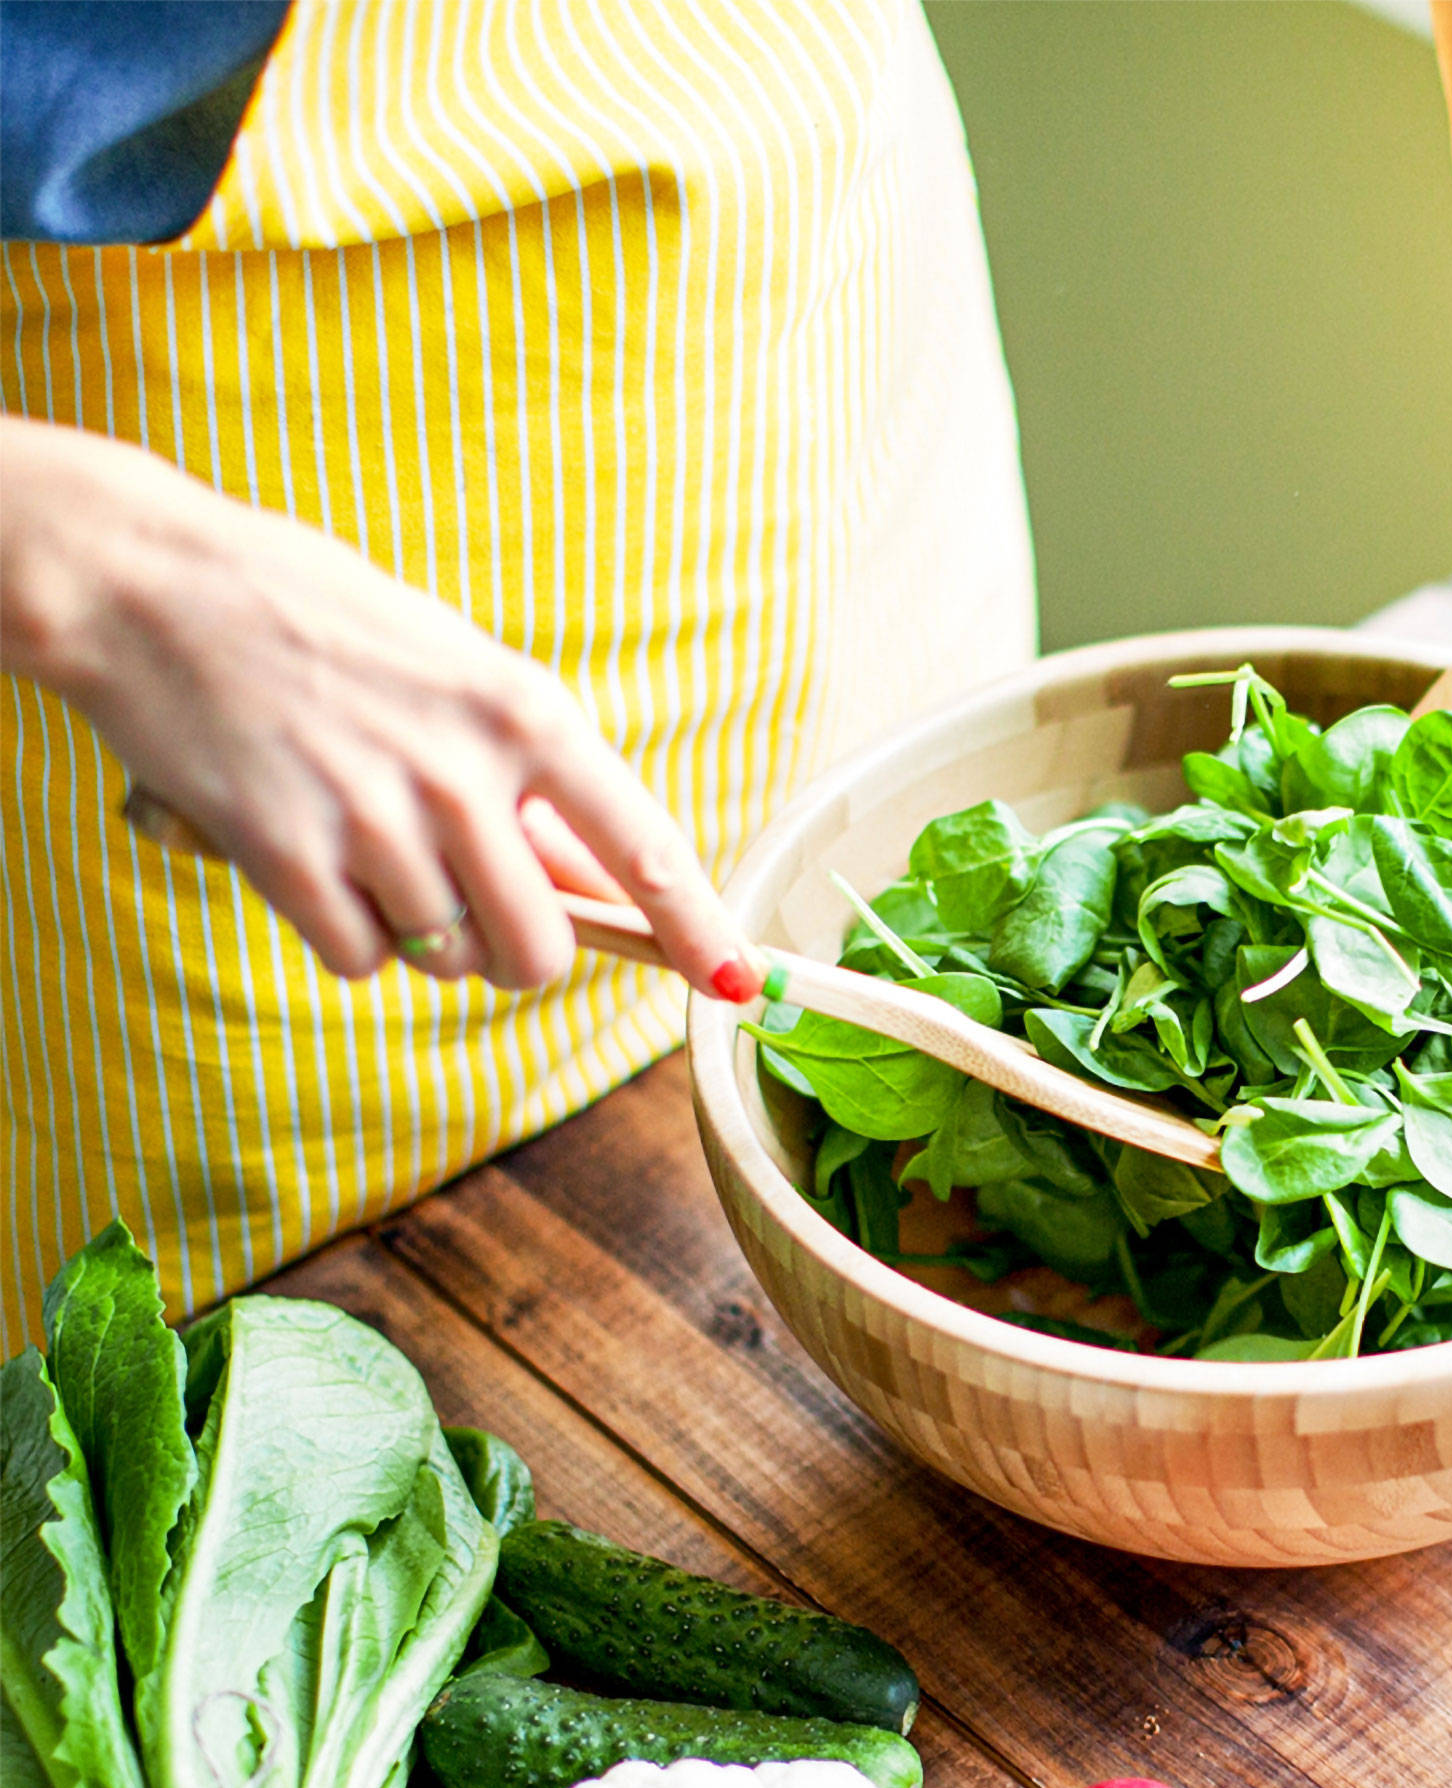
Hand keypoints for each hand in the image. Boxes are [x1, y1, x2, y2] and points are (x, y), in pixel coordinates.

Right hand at [0, 415, 761, 998]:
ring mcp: (374, 819)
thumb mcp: (456, 672)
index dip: (699, 930)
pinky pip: (360, 962)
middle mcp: (463, 772)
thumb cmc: (322, 623)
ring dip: (424, 936)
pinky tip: (315, 861)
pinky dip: (346, 936)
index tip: (741, 984)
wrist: (154, 582)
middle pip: (539, 950)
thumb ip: (533, 780)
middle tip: (470, 898)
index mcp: (524, 711)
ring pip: (451, 961)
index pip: (641, 846)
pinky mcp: (288, 857)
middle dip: (514, 951)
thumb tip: (610, 892)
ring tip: (372, 847)